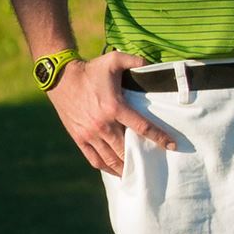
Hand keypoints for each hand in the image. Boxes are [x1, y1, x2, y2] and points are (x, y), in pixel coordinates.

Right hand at [51, 52, 181, 178]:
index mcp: (115, 107)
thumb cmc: (91, 69)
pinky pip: (94, 159)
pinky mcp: (79, 138)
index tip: (173, 146)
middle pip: (126, 148)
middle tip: (155, 164)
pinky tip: (116, 172)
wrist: (61, 78)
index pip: (142, 127)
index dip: (159, 137)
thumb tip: (152, 65)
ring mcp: (89, 134)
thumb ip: (135, 61)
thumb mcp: (114, 59)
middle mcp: (102, 124)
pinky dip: (106, 167)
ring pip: (110, 158)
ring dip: (125, 167)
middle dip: (141, 157)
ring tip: (137, 173)